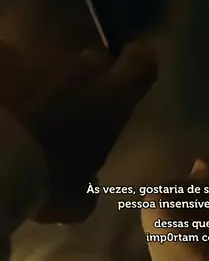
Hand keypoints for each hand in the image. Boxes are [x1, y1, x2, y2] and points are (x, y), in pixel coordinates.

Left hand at [0, 40, 157, 223]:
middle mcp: (79, 72)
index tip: (131, 77)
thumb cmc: (44, 182)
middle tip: (72, 109)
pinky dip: (5, 82)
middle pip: (94, 61)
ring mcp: (36, 60)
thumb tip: (86, 182)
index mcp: (110, 101)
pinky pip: (8, 63)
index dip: (139, 67)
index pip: (142, 64)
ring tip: (24, 115)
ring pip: (48, 65)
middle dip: (87, 81)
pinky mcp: (0, 59)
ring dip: (42, 86)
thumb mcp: (76, 201)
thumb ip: (88, 186)